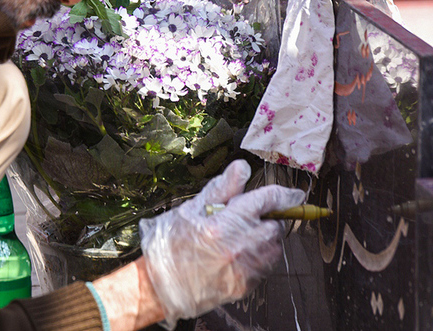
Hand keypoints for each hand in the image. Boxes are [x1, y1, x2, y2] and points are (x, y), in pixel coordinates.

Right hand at [139, 159, 304, 327]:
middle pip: (275, 226)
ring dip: (265, 238)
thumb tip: (241, 168)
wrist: (159, 285)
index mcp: (222, 225)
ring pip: (274, 247)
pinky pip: (265, 266)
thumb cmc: (169, 245)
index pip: (265, 201)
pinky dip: (258, 256)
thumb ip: (221, 189)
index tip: (294, 194)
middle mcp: (237, 248)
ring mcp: (242, 270)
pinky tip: (237, 253)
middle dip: (267, 218)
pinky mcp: (244, 286)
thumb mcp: (190, 210)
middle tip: (248, 217)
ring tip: (240, 235)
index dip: (283, 194)